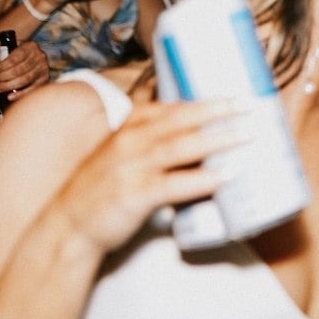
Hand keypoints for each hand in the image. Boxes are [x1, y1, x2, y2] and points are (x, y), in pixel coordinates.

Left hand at [0, 40, 49, 96]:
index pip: (16, 57)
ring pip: (25, 79)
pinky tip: (10, 96)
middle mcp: (40, 55)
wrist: (28, 58)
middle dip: (4, 77)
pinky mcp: (45, 78)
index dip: (3, 66)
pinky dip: (20, 94)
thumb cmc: (14, 54)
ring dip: (9, 85)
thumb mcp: (5, 47)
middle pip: (20, 69)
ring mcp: (44, 67)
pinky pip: (32, 88)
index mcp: (30, 46)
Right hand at [48, 98, 243, 253]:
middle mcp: (130, 141)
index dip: (205, 99)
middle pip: (181, 119)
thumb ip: (155, 135)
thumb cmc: (104, 186)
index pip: (171, 106)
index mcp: (130, 127)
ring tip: (249, 135)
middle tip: (250, 105)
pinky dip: (201, 179)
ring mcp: (131, 168)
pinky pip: (173, 184)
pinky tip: (226, 176)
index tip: (237, 93)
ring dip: (218, 139)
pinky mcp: (133, 196)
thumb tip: (199, 123)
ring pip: (181, 147)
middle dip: (218, 110)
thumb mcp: (124, 151)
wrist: (68, 225)